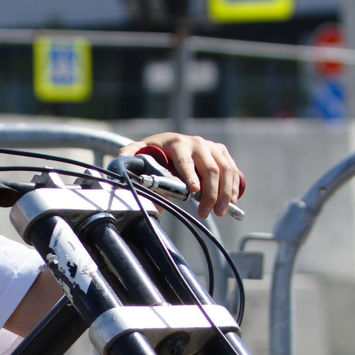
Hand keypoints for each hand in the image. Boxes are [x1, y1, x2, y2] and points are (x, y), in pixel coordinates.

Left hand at [130, 132, 245, 219]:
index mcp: (177, 143)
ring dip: (225, 193)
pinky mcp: (221, 152)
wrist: (171, 142)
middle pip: (210, 169)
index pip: (185, 161)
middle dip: (211, 193)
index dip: (190, 176)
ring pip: (225, 171)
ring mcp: (211, 147)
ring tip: (221, 211)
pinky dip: (234, 187)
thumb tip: (120, 162)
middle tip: (207, 212)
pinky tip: (232, 201)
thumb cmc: (155, 151)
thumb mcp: (140, 150)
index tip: (193, 191)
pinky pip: (233, 170)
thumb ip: (129, 155)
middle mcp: (197, 143)